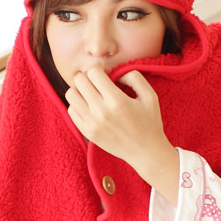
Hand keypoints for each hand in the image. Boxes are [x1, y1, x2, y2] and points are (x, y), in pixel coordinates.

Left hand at [65, 65, 178, 204]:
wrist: (146, 152)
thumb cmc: (150, 122)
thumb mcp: (150, 96)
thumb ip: (134, 77)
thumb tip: (116, 72)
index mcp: (117, 101)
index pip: (93, 72)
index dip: (100, 69)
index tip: (108, 74)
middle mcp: (101, 112)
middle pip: (79, 81)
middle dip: (88, 76)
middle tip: (98, 82)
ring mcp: (91, 123)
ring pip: (71, 94)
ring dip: (80, 89)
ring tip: (92, 93)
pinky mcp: (87, 132)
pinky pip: (71, 110)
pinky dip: (77, 104)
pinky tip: (90, 106)